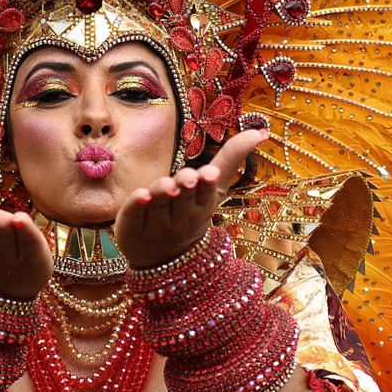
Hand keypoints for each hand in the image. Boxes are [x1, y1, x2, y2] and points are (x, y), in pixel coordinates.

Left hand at [114, 129, 267, 267]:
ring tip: (166, 185)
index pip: (206, 193)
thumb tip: (260, 131)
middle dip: (186, 186)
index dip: (206, 183)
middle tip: (187, 178)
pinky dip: (138, 204)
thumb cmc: (190, 213)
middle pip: (183, 198)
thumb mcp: (214, 189)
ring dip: (163, 192)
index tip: (209, 173)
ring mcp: (156, 223)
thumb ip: (231, 159)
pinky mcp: (132, 226)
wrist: (162, 259)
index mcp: (203, 205)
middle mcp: (181, 216)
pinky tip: (141, 194)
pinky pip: (135, 214)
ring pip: (159, 204)